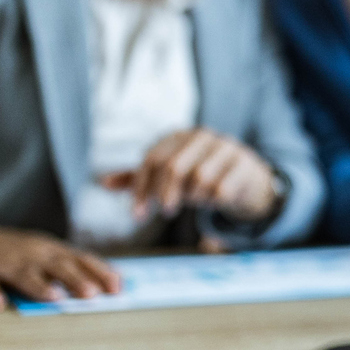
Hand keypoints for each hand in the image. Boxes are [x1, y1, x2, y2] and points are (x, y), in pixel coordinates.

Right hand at [0, 218, 119, 310]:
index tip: (119, 287)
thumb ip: (68, 268)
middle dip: (76, 279)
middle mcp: (30, 255)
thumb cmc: (12, 253)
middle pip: (57, 266)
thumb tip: (103, 284)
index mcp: (48, 251)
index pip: (80, 260)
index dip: (99, 272)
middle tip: (94, 294)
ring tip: (55, 298)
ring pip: (23, 275)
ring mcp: (2, 263)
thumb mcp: (42, 255)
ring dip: (40, 286)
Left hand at [100, 128, 282, 223]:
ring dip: (193, 197)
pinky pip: (221, 188)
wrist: (246, 179)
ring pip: (199, 178)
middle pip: (174, 166)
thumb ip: (140, 178)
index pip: (152, 160)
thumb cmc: (201, 176)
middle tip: (166, 211)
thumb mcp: (170, 176)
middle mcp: (201, 136)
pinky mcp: (243, 163)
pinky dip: (213, 201)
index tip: (137, 214)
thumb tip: (102, 182)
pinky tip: (214, 200)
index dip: (141, 189)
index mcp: (179, 136)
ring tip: (196, 201)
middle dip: (166, 194)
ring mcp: (225, 147)